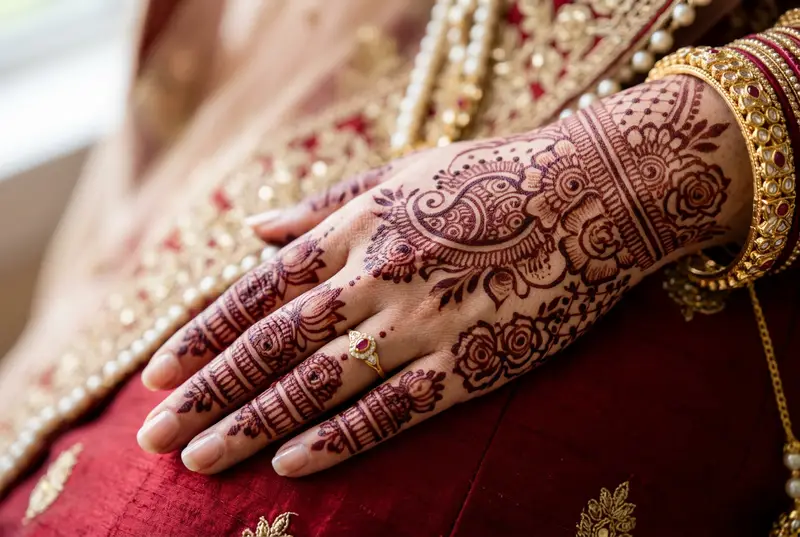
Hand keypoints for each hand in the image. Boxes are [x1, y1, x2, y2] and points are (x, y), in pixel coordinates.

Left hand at [135, 75, 747, 476]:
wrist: (593, 191)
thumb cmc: (495, 175)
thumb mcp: (402, 171)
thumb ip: (325, 204)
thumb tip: (256, 229)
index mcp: (357, 229)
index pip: (259, 293)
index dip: (204, 336)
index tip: (157, 375)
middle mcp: (377, 276)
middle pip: (274, 345)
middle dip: (208, 393)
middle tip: (152, 438)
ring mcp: (422, 323)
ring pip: (319, 384)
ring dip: (253, 426)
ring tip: (200, 462)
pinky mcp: (471, 362)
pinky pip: (393, 408)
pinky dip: (340, 437)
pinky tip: (293, 464)